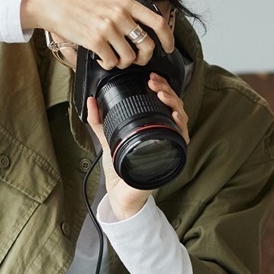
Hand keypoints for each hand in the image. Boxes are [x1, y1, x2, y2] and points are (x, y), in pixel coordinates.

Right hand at [22, 0, 172, 68]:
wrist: (51, 2)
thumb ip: (123, 5)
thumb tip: (138, 17)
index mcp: (126, 2)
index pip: (158, 21)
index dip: (168, 38)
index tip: (168, 48)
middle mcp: (120, 14)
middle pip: (147, 45)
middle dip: (145, 58)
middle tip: (137, 60)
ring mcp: (108, 28)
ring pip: (129, 57)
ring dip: (123, 63)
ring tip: (113, 58)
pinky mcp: (95, 41)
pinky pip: (111, 62)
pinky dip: (108, 65)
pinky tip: (101, 60)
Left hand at [89, 73, 189, 219]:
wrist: (120, 194)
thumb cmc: (119, 169)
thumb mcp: (107, 139)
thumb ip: (99, 120)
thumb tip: (91, 101)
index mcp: (152, 128)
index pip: (163, 103)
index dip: (161, 88)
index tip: (150, 79)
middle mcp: (165, 135)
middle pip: (175, 107)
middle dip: (167, 91)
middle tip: (154, 83)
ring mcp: (170, 145)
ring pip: (181, 118)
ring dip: (174, 103)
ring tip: (161, 94)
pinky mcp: (172, 157)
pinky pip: (182, 138)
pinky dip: (180, 125)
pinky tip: (174, 114)